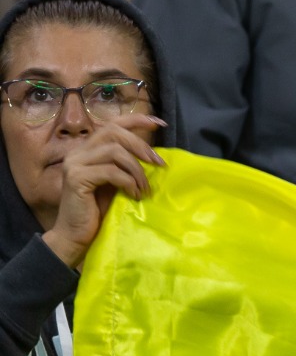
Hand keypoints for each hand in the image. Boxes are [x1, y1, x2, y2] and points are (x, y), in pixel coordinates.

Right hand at [40, 115, 165, 268]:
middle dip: (141, 146)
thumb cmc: (98, 211)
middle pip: (114, 133)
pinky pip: (111, 172)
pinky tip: (134, 195)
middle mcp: (78, 152)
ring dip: (137, 170)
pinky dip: (129, 182)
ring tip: (145, 189)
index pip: (112, 124)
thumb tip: (153, 155)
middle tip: (159, 164)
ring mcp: (74, 163)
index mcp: (88, 150)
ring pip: (115, 152)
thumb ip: (125, 165)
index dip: (136, 120)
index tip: (160, 124)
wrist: (75, 235)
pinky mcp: (76, 178)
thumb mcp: (115, 183)